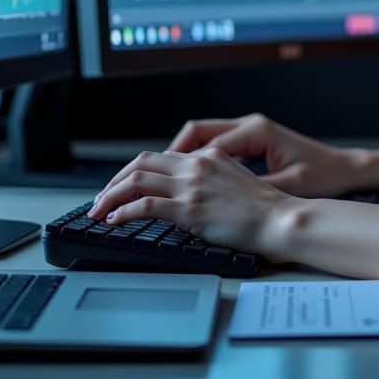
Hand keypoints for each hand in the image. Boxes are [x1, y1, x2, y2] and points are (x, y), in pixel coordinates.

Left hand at [87, 148, 292, 260]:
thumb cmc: (264, 209)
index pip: (161, 157)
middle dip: (115, 180)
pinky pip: (144, 205)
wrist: (280, 219)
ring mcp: (192, 185)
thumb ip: (210, 181)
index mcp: (209, 156)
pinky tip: (114, 221)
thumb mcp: (236, 182)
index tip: (123, 187)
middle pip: (142, 162)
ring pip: (136, 180)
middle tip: (101, 198)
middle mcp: (197, 165)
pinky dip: (123, 211)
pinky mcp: (189, 209)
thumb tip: (186, 196)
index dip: (136, 172)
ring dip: (110, 196)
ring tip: (98, 211)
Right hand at [165, 113, 359, 198]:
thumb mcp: (290, 185)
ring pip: (202, 137)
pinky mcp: (251, 142)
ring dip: (181, 157)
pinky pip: (214, 146)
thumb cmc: (322, 175)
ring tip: (158, 181)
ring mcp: (249, 131)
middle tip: (145, 178)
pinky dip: (196, 160)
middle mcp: (249, 125)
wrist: (343, 169)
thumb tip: (222, 200)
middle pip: (196, 131)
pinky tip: (187, 181)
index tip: (158, 183)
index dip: (180, 164)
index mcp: (256, 131)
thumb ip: (255, 189)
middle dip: (170, 154)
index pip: (206, 143)